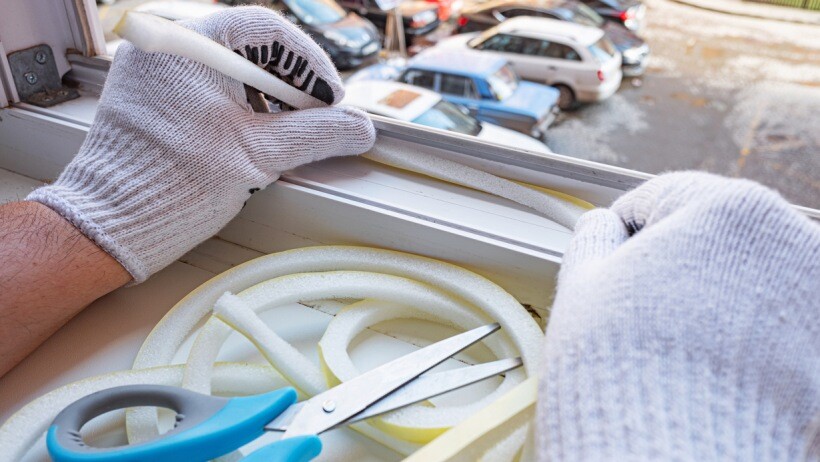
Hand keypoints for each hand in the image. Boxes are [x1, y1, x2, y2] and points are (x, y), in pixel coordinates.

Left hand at [27, 6, 375, 282]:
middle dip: (290, 83)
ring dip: (265, 94)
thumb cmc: (175, 184)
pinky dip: (234, 101)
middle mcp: (167, 43)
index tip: (331, 100)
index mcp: (191, 44)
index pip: (270, 32)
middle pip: (249, 45)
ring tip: (282, 132)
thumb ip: (318, 135)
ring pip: (228, 64)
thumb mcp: (261, 154)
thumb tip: (359, 129)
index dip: (312, 65)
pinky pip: (203, 80)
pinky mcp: (148, 89)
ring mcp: (153, 65)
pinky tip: (249, 132)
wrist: (113, 221)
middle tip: (314, 117)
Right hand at [537, 172, 819, 459]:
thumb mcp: (584, 280)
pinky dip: (739, 333)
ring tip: (672, 343)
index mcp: (733, 207)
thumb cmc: (626, 369)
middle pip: (709, 235)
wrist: (676, 456)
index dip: (621, 233)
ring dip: (707, 297)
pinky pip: (769, 321)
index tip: (609, 262)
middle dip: (671, 264)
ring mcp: (817, 297)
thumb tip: (603, 227)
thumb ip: (594, 235)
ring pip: (742, 277)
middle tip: (637, 309)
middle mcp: (793, 241)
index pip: (661, 200)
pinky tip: (704, 364)